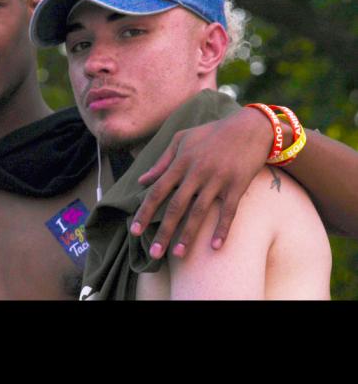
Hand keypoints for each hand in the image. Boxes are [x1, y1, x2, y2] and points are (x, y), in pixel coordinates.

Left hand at [129, 107, 272, 259]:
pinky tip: (215, 247)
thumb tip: (142, 181)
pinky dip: (222, 229)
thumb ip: (162, 161)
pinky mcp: (237, 185)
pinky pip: (228, 211)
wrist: (249, 127)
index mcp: (181, 162)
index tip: (134, 231)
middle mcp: (197, 172)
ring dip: (188, 235)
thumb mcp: (182, 140)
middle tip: (154, 254)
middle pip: (176, 206)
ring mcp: (217, 180)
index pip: (157, 191)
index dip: (145, 212)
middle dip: (163, 232)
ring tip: (178, 255)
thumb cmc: (212, 134)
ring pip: (199, 212)